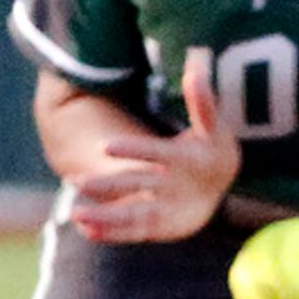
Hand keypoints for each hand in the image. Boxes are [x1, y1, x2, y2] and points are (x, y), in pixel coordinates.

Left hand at [70, 54, 239, 243]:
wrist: (223, 189)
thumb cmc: (212, 151)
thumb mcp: (213, 128)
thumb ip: (201, 101)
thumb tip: (194, 65)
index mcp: (190, 161)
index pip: (158, 153)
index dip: (134, 150)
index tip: (104, 146)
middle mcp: (177, 188)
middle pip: (138, 186)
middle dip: (107, 186)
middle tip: (74, 181)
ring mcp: (168, 210)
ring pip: (133, 215)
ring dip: (105, 216)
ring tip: (74, 214)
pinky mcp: (160, 227)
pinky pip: (133, 232)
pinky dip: (111, 233)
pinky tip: (84, 229)